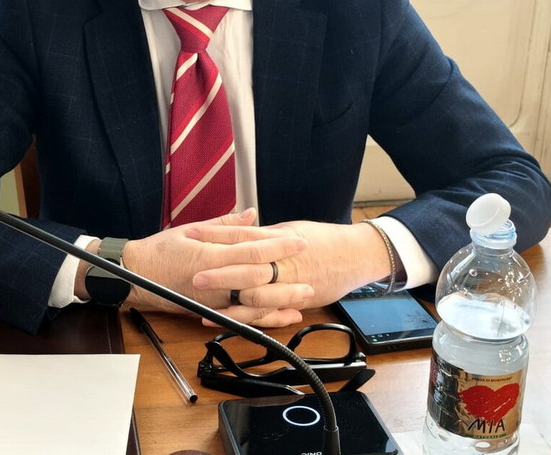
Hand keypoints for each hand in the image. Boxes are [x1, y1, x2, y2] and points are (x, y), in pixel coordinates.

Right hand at [121, 209, 313, 327]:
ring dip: (282, 298)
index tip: (298, 240)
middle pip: (258, 278)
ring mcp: (214, 301)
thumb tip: (253, 215)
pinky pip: (244, 317)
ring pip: (254, 302)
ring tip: (305, 293)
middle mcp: (214, 281)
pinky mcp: (213, 312)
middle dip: (287, 272)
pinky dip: (266, 318)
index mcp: (209, 256)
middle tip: (309, 265)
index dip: (277, 245)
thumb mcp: (191, 229)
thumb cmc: (161, 251)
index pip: (251, 250)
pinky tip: (284, 315)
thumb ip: (225, 225)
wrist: (135, 277)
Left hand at [187, 219, 390, 312]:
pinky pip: (267, 313)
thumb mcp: (291, 229)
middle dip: (219, 275)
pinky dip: (246, 318)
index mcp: (279, 240)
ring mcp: (290, 285)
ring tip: (201, 307)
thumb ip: (264, 235)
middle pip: (246, 270)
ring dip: (227, 304)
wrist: (356, 255)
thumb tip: (240, 232)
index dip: (217, 238)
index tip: (193, 237)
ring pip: (254, 297)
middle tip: (194, 277)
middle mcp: (283, 264)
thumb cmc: (324, 240)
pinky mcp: (295, 302)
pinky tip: (226, 320)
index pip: (242, 239)